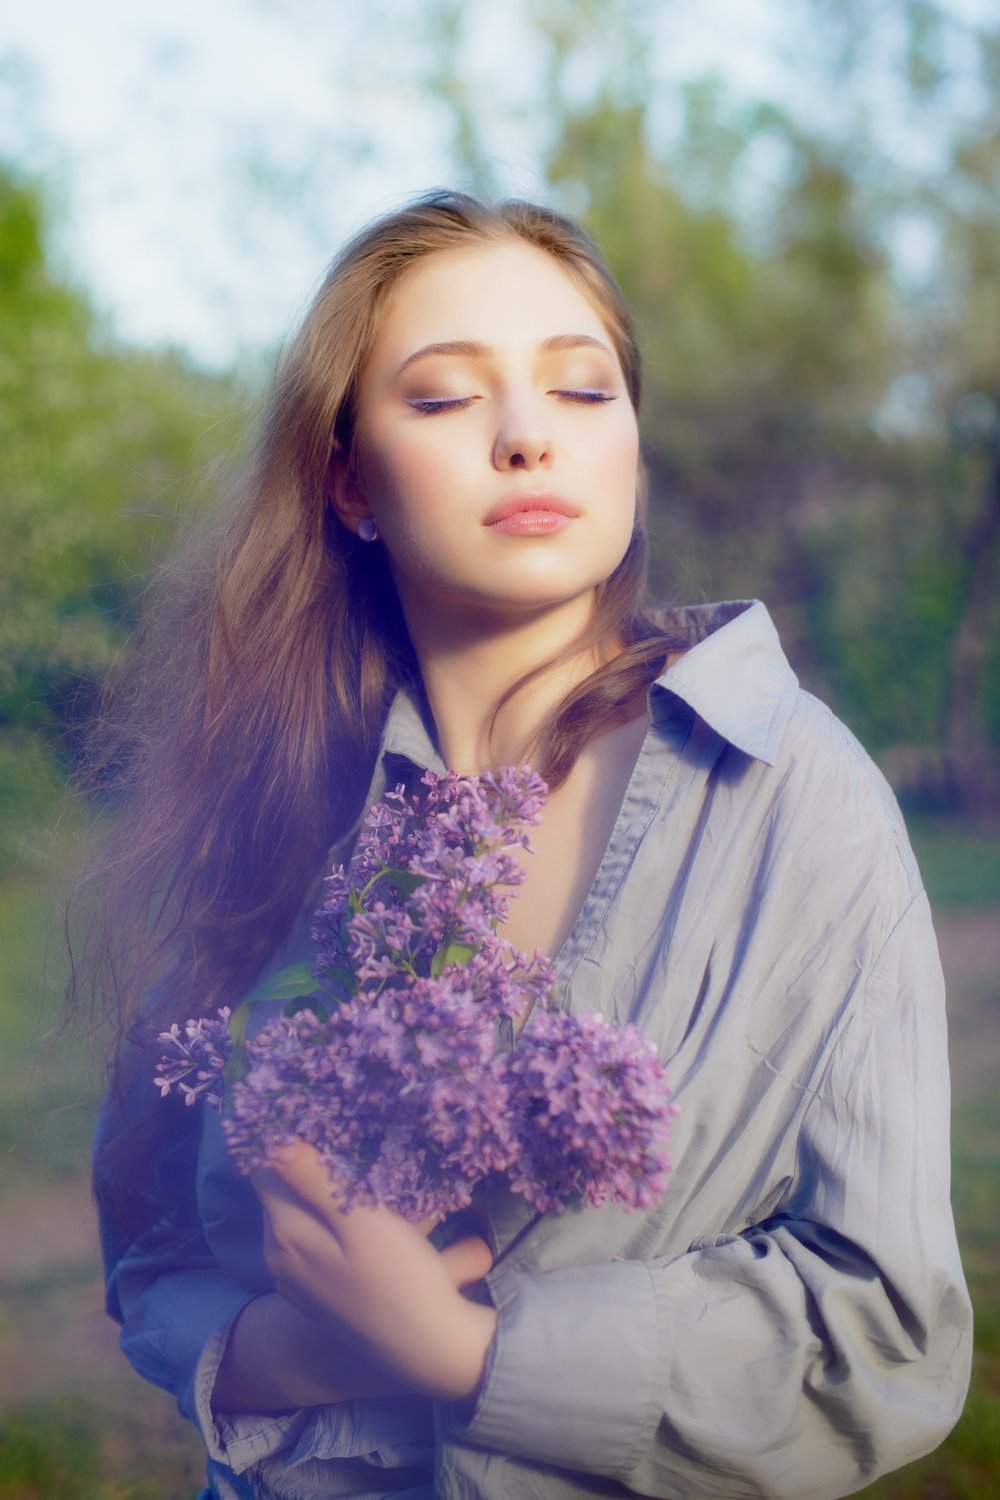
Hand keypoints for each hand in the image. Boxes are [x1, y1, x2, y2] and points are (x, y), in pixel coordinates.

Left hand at [252, 1141, 497, 1401]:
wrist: (423, 1346)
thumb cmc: (398, 1276)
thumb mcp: (360, 1220)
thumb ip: (311, 1179)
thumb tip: (269, 1138)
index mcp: (284, 1231)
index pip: (263, 1164)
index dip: (287, 1135)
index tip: (320, 1120)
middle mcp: (276, 1255)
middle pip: (278, 1188)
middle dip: (306, 1163)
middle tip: (347, 1144)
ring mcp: (292, 1279)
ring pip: (295, 1214)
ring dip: (319, 1192)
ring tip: (360, 1180)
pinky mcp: (312, 1294)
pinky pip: (310, 1241)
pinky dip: (327, 1222)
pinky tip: (359, 1222)